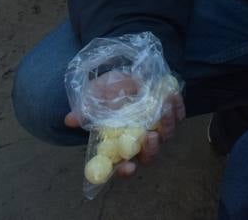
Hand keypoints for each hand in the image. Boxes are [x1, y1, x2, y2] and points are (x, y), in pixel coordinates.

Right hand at [63, 72, 186, 179]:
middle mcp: (139, 141)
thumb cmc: (104, 94)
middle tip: (150, 136)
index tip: (127, 167)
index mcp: (119, 145)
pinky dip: (177, 107)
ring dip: (167, 124)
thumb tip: (69, 119)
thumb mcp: (92, 100)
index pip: (123, 166)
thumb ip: (83, 112)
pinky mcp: (169, 113)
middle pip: (149, 155)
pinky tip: (172, 95)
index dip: (125, 170)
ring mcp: (156, 128)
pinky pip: (178, 115)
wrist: (120, 78)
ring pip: (166, 135)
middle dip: (151, 149)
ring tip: (163, 107)